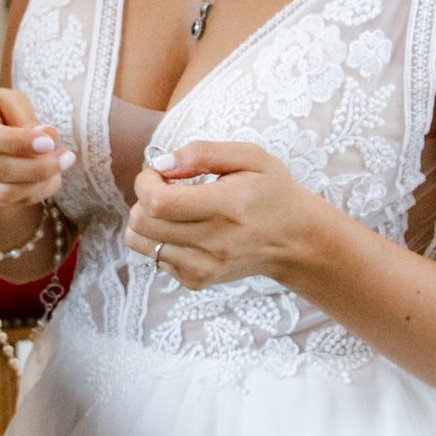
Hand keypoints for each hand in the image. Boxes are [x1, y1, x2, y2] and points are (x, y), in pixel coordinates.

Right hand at [0, 82, 71, 218]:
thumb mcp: (10, 99)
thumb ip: (26, 119)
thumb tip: (47, 140)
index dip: (17, 142)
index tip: (49, 142)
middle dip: (36, 166)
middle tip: (67, 157)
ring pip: (1, 193)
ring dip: (39, 183)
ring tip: (63, 165)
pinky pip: (6, 202)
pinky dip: (34, 192)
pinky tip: (50, 177)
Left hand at [126, 139, 318, 288]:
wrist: (295, 240)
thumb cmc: (271, 192)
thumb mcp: (250, 157)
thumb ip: (202, 153)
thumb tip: (160, 164)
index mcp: (227, 207)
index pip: (158, 202)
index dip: (146, 182)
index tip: (158, 173)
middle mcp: (214, 243)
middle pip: (142, 223)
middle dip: (143, 198)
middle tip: (166, 188)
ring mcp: (204, 267)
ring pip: (140, 242)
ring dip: (147, 220)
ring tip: (173, 209)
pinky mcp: (197, 281)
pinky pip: (154, 258)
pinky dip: (161, 240)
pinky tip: (187, 230)